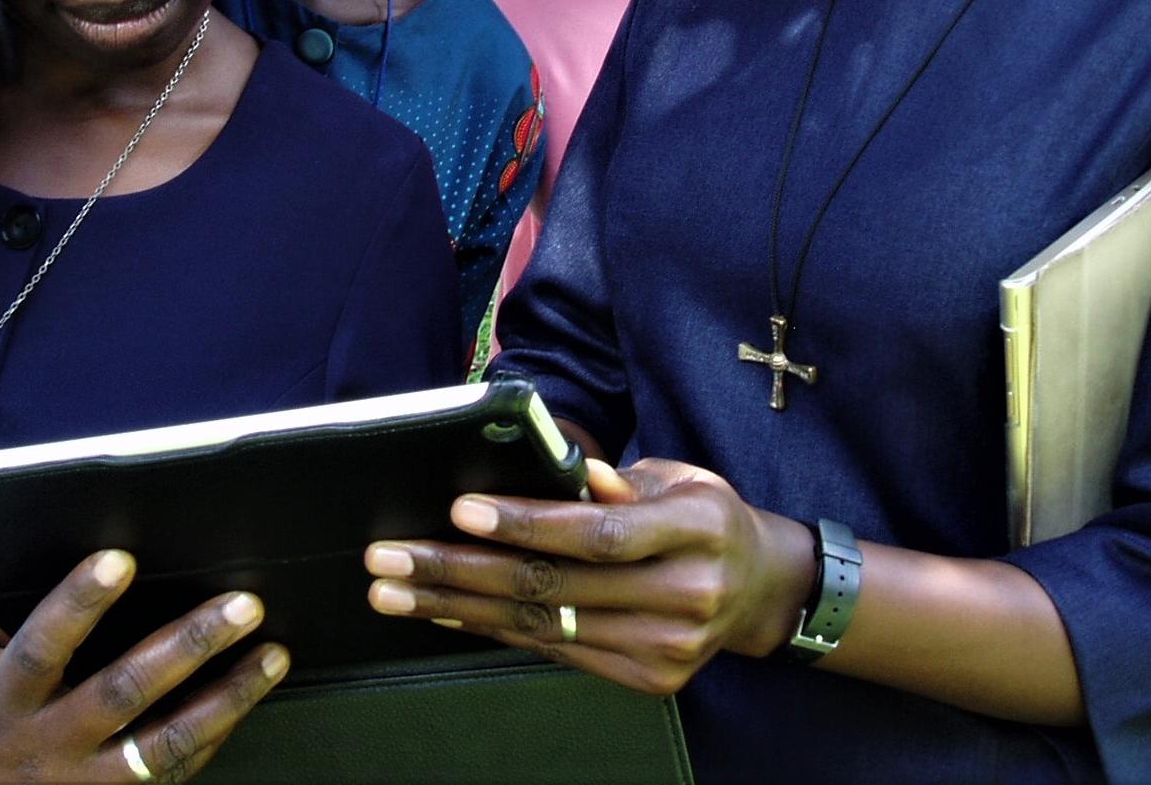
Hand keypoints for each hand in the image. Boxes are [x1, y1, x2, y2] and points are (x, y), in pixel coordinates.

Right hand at [0, 548, 288, 783]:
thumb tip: (15, 562)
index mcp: (3, 703)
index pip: (42, 646)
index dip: (79, 602)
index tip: (119, 559)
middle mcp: (49, 744)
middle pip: (125, 691)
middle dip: (189, 645)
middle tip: (243, 604)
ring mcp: (83, 784)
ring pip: (165, 744)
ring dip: (227, 698)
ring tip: (273, 656)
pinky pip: (169, 776)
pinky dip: (214, 738)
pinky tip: (247, 701)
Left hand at [365, 458, 815, 694]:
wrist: (759, 588)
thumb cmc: (704, 515)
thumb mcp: (681, 477)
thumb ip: (622, 479)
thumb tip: (566, 471)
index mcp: (696, 529)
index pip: (599, 532)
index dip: (527, 523)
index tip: (460, 510)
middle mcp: (685, 595)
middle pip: (555, 585)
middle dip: (460, 570)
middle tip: (391, 558)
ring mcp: (666, 647)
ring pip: (544, 623)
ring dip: (459, 606)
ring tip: (394, 591)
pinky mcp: (648, 678)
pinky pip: (556, 649)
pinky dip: (493, 629)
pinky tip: (446, 612)